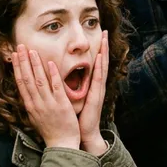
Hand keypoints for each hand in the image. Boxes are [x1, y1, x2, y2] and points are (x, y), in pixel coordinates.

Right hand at [11, 44, 80, 149]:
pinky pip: (56, 87)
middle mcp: (37, 103)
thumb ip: (32, 103)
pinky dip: (52, 75)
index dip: (17, 68)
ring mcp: (48, 104)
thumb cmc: (50, 130)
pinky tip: (50, 63)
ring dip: (35, 65)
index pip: (21, 83)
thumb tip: (26, 92)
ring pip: (39, 81)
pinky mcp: (61, 105)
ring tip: (32, 51)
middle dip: (23, 62)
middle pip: (27, 79)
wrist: (61, 144)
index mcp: (30, 106)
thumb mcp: (36, 117)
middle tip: (20, 46)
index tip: (14, 55)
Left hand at [78, 31, 108, 156]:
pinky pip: (98, 79)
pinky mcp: (97, 96)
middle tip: (106, 31)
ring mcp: (99, 91)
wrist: (83, 135)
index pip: (94, 65)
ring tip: (106, 39)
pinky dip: (100, 67)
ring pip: (102, 67)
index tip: (99, 38)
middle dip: (104, 47)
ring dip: (104, 52)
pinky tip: (99, 57)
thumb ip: (70, 89)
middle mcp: (97, 86)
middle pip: (101, 62)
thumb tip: (60, 79)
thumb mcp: (73, 100)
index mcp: (91, 86)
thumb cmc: (77, 119)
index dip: (97, 51)